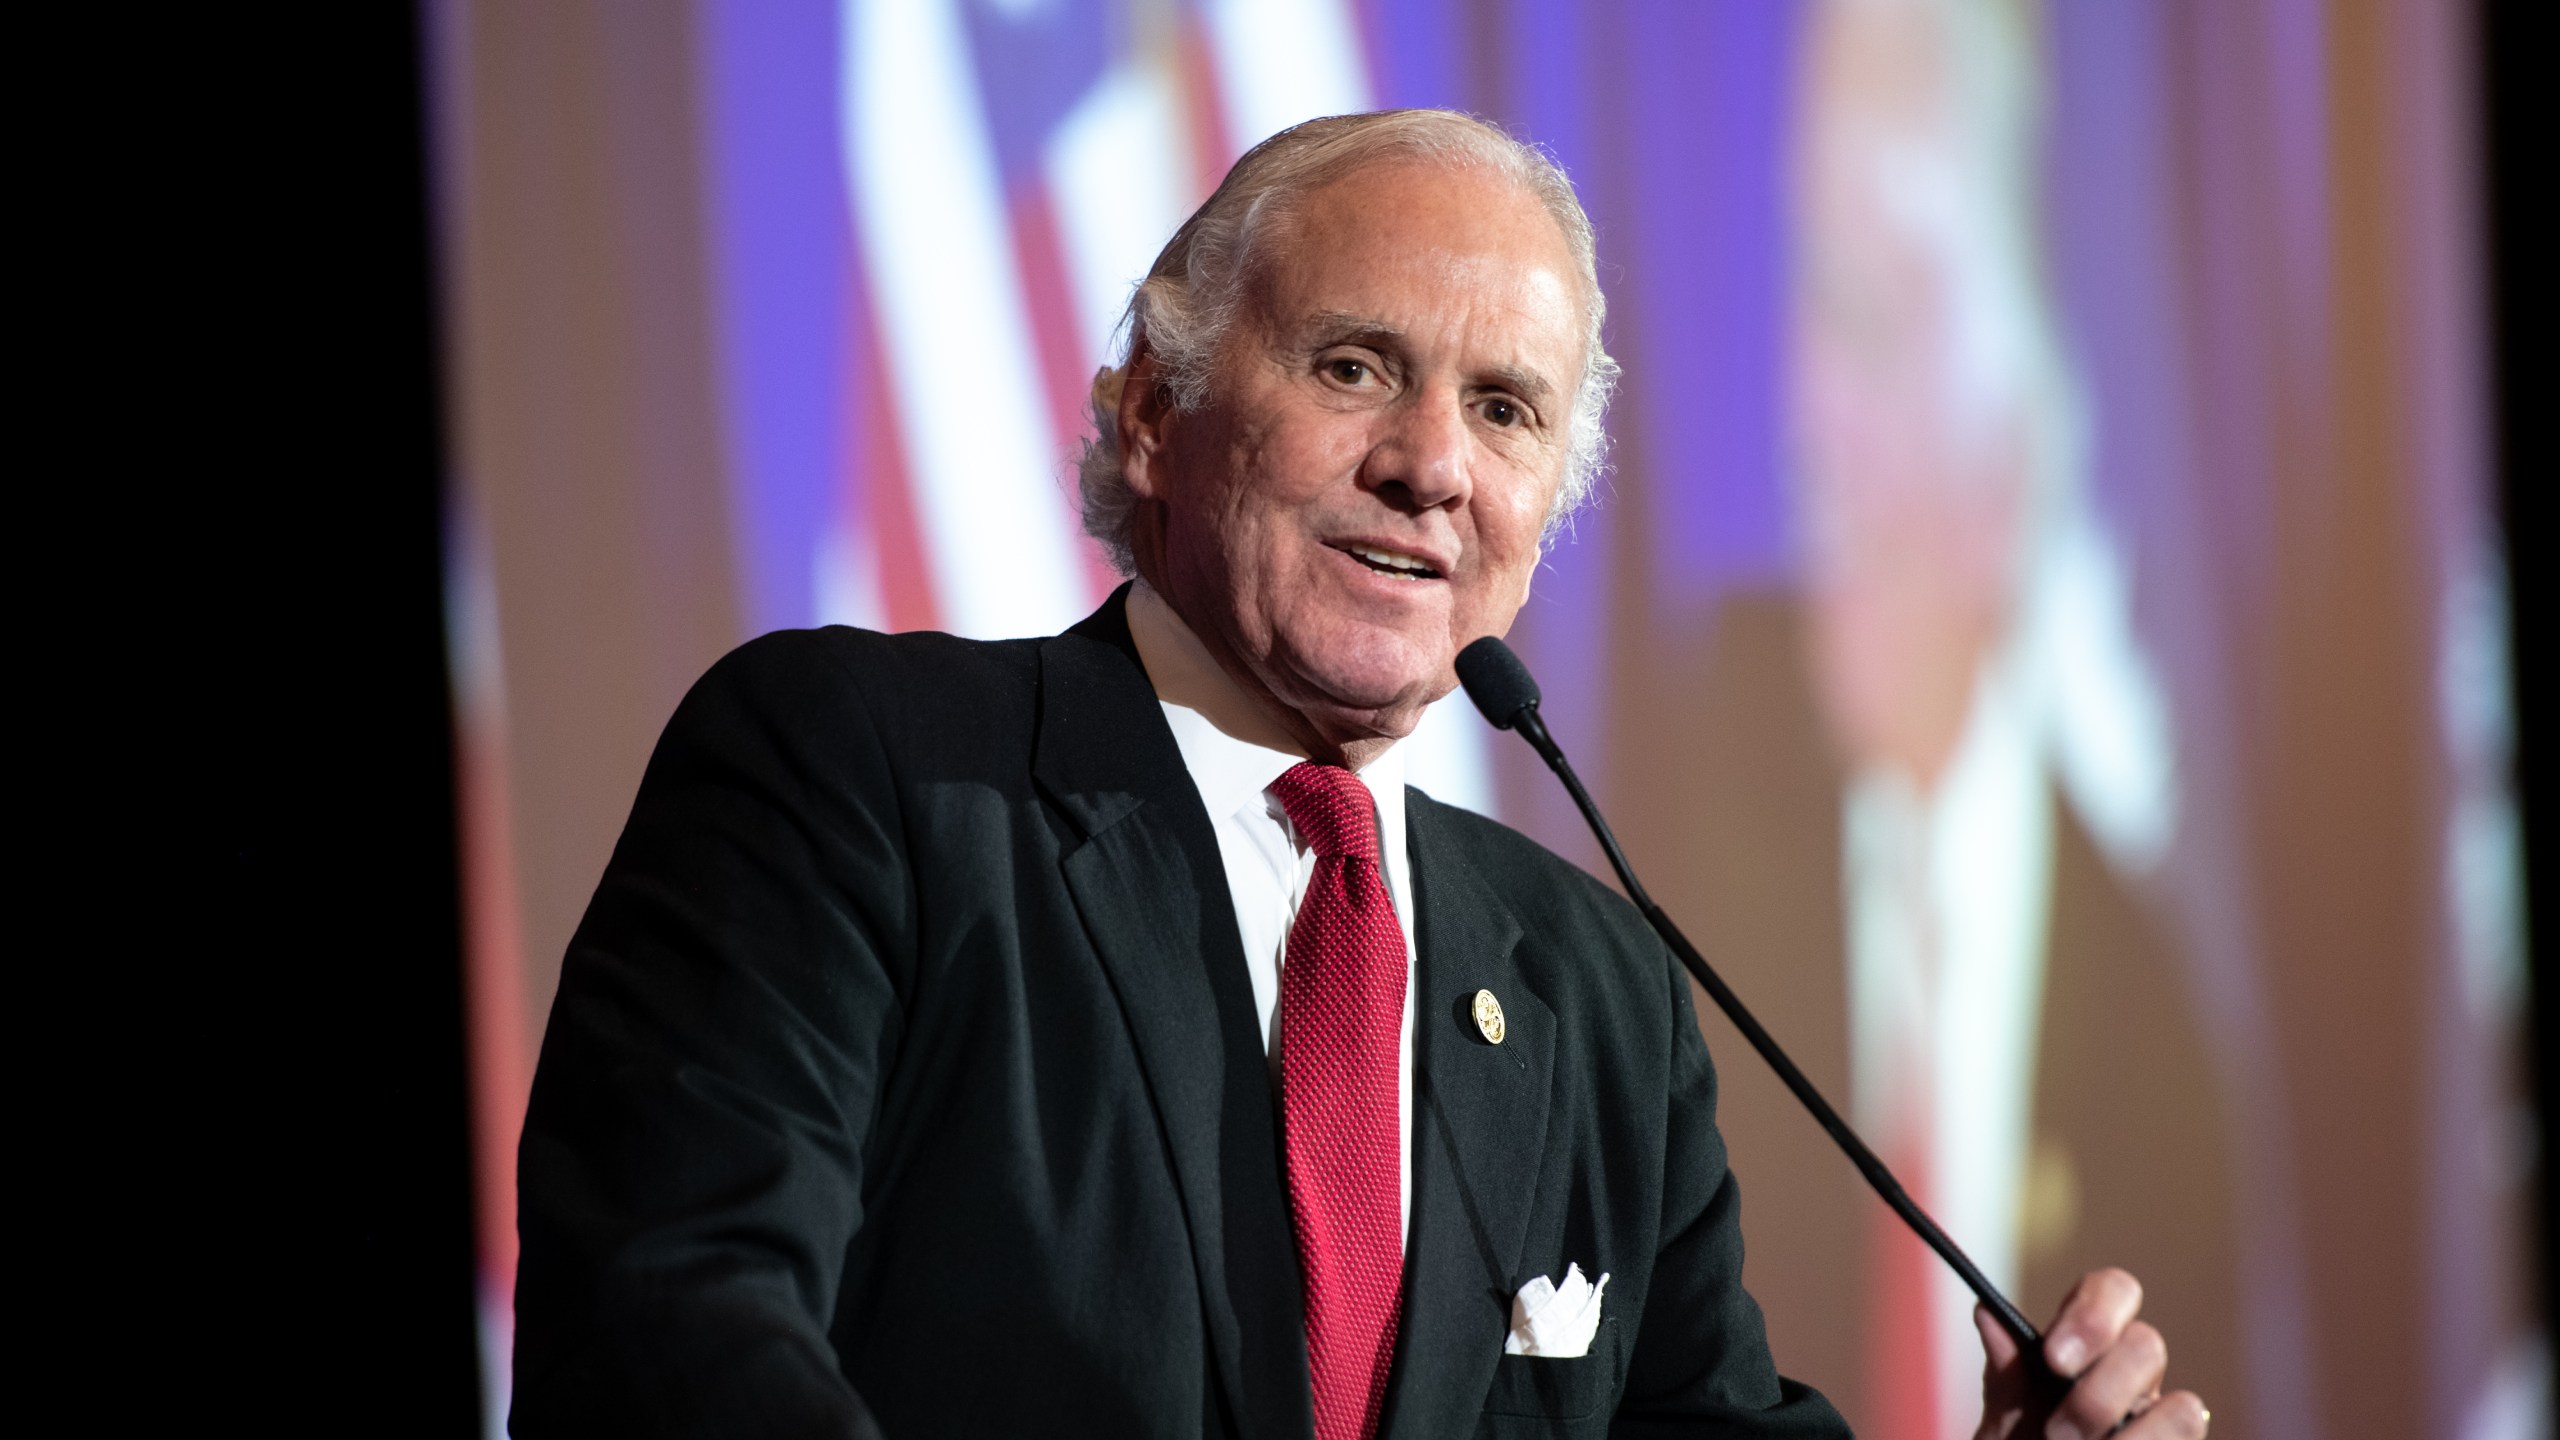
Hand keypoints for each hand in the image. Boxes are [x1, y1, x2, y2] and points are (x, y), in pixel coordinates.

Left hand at [1973, 1268, 2208, 1438]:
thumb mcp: (2003, 1430)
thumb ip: (2006, 1381)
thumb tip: (1988, 1313)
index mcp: (2087, 1349)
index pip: (2114, 1291)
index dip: (2092, 1314)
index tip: (2053, 1357)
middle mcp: (2133, 1379)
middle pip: (2148, 1345)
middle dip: (2101, 1392)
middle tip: (2057, 1433)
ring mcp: (2162, 1424)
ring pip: (2184, 1408)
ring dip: (2133, 1437)